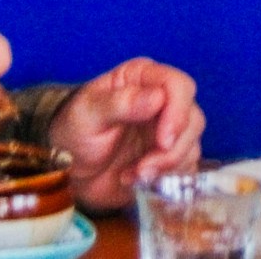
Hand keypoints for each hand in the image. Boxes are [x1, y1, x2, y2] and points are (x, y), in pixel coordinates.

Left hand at [48, 57, 204, 209]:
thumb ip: (121, 103)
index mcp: (142, 79)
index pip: (179, 86)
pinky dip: (167, 179)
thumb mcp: (88, 114)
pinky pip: (186, 168)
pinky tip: (139, 180)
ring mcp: (166, 131)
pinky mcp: (168, 158)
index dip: (178, 113)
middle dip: (172, 148)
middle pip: (192, 118)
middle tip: (144, 167)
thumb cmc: (73, 131)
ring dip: (166, 166)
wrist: (67, 169)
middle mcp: (161, 102)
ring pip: (191, 145)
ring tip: (135, 174)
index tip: (163, 141)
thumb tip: (157, 98)